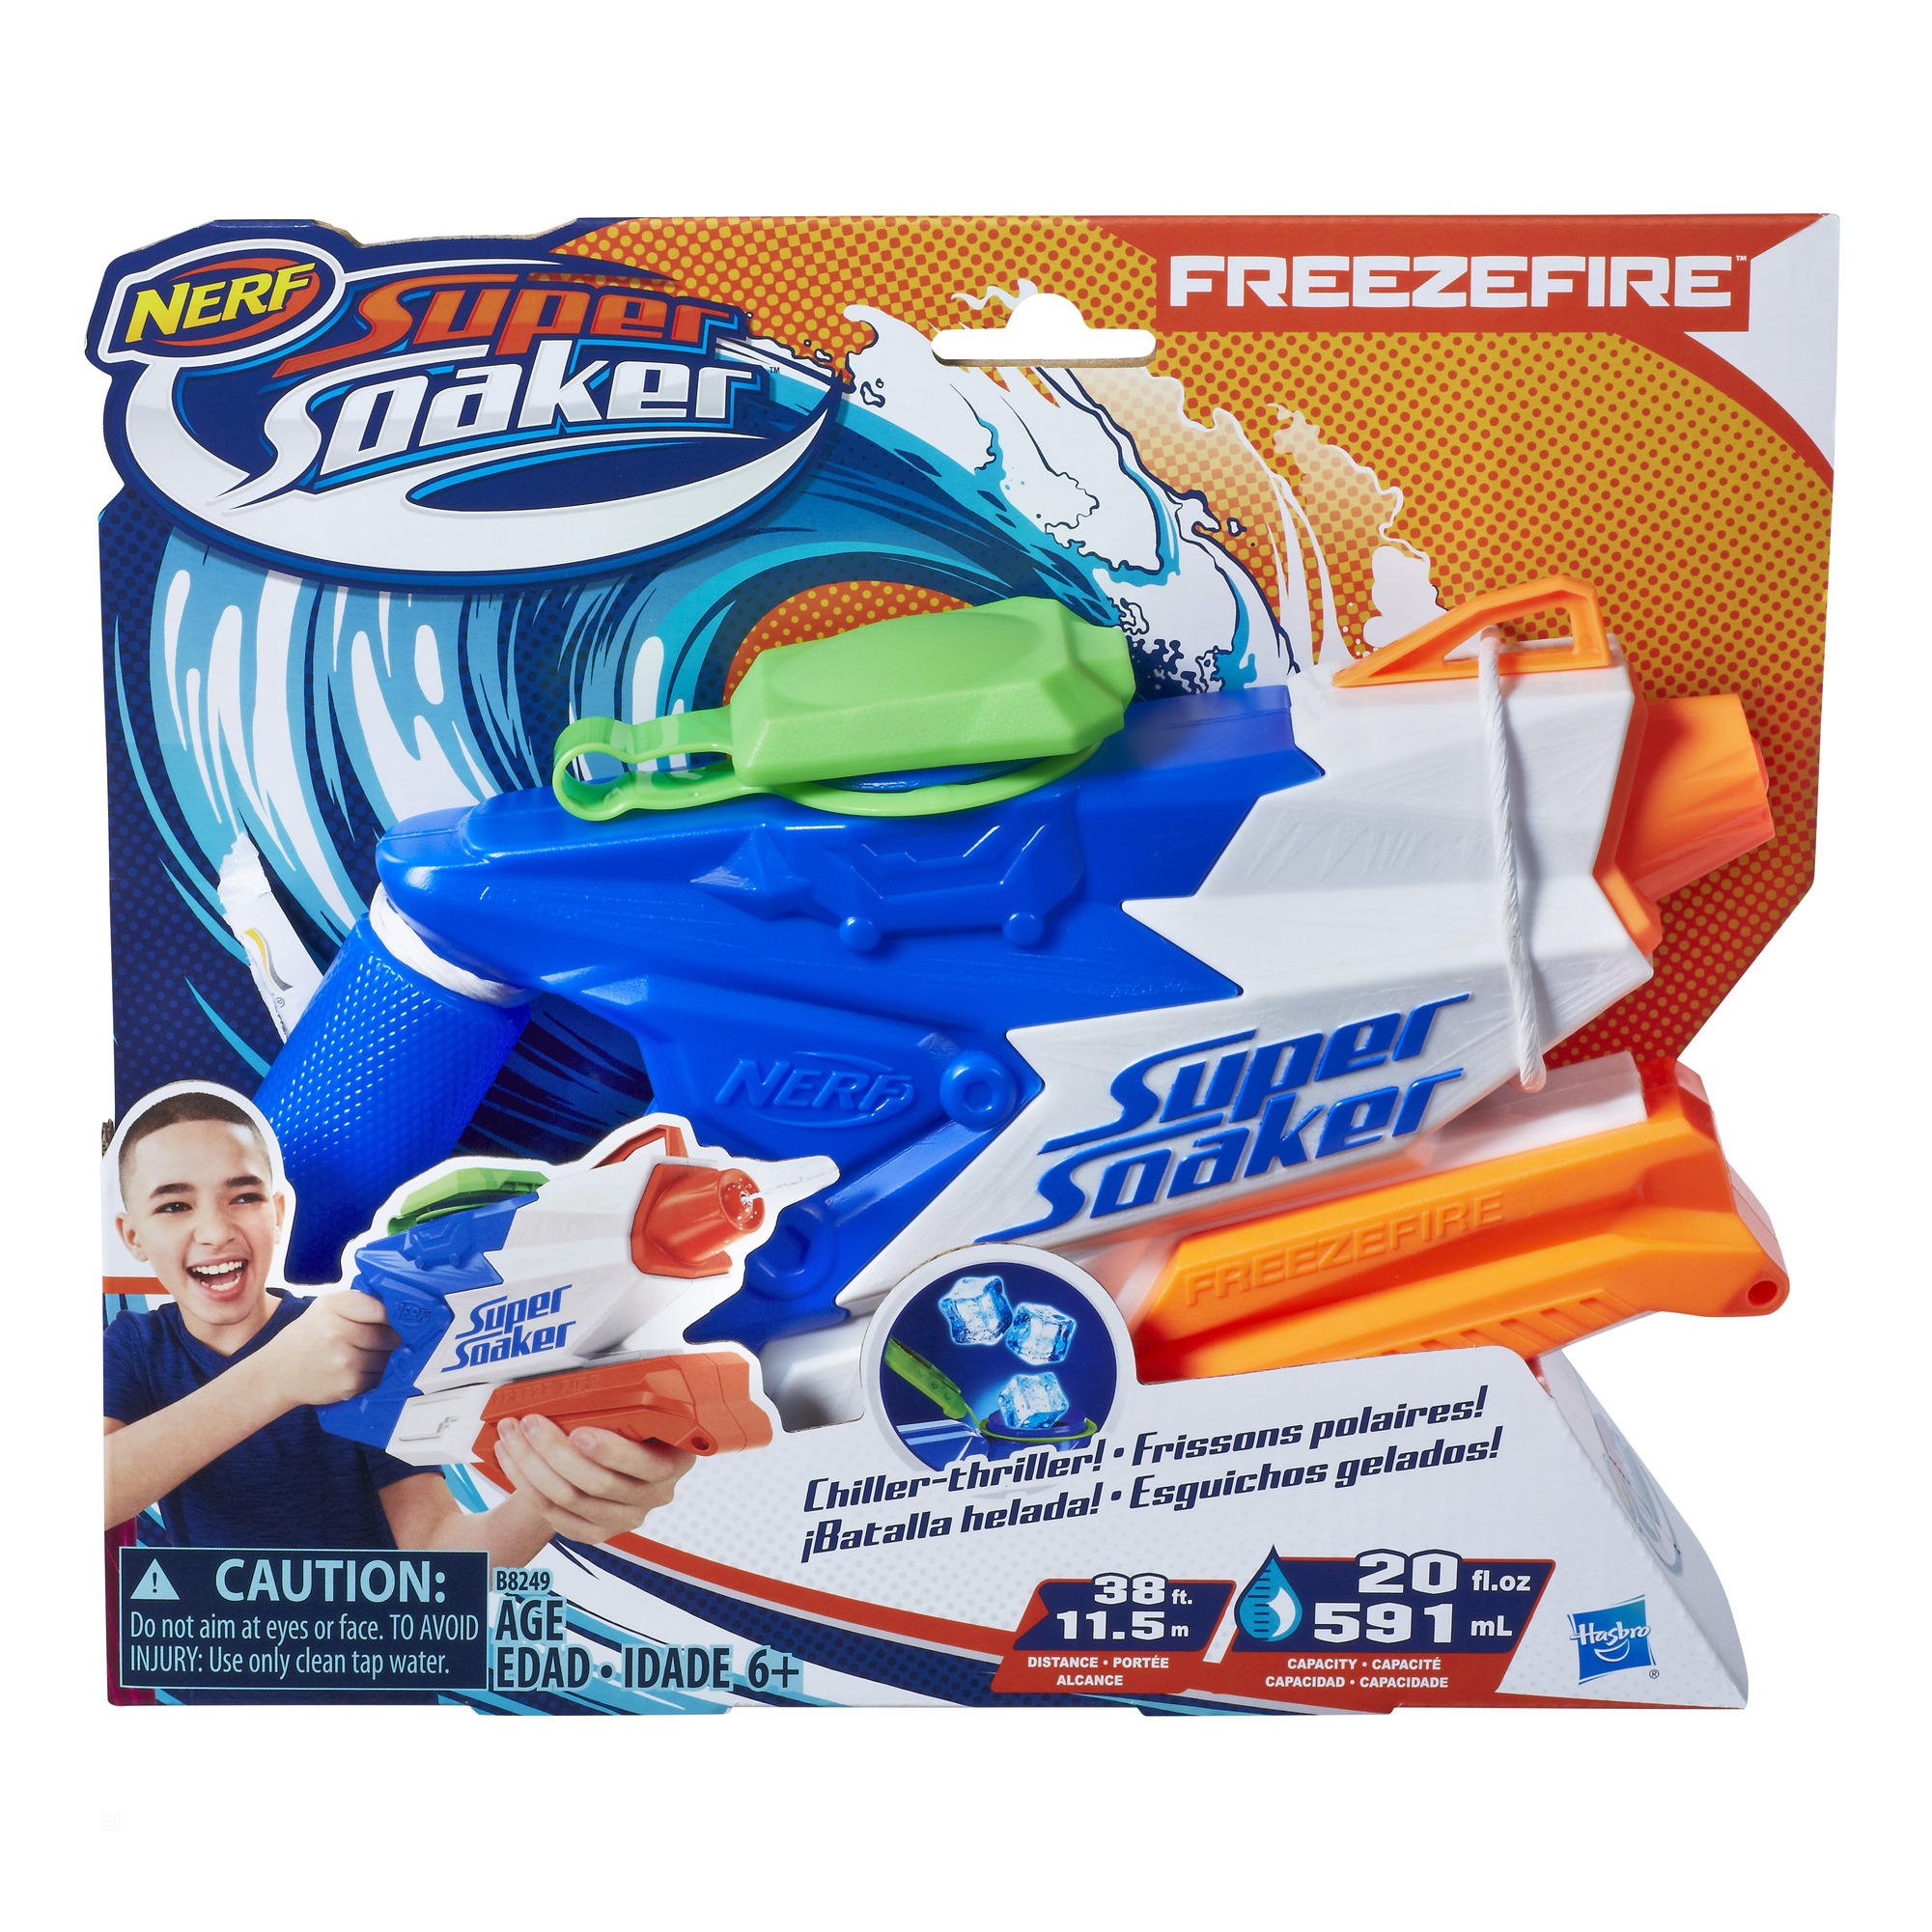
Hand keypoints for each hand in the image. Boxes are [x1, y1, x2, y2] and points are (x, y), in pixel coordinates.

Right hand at [261, 1291, 399, 1405]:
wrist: (277, 1373)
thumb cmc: (305, 1338)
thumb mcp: (326, 1307)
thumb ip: (359, 1303)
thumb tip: (396, 1309)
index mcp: (334, 1306)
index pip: (383, 1309)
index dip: (389, 1318)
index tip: (387, 1322)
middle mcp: (338, 1331)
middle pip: (389, 1335)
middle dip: (387, 1339)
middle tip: (374, 1341)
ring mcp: (345, 1359)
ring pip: (385, 1357)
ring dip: (379, 1358)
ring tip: (357, 1356)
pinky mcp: (349, 1383)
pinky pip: (377, 1377)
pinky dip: (370, 1375)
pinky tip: (351, 1370)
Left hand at [492, 1414, 694, 1544]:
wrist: (611, 1463)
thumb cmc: (628, 1429)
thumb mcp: (642, 1413)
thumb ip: (630, 1405)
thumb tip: (598, 1381)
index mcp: (673, 1461)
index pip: (644, 1464)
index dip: (610, 1451)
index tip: (579, 1432)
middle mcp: (653, 1496)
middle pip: (598, 1484)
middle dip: (556, 1451)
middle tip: (531, 1423)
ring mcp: (623, 1519)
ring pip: (568, 1499)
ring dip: (531, 1464)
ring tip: (512, 1433)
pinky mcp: (594, 1533)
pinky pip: (551, 1513)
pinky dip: (524, 1483)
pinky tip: (510, 1457)